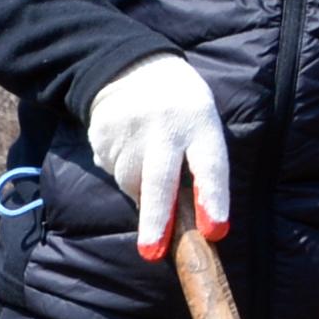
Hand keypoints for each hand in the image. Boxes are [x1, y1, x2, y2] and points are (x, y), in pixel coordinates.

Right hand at [84, 52, 232, 256]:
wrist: (131, 65)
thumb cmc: (181, 106)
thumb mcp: (201, 120)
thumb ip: (199, 162)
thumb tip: (193, 220)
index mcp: (200, 121)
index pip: (210, 165)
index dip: (213, 199)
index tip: (215, 231)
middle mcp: (164, 126)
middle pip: (160, 180)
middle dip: (157, 219)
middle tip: (153, 252)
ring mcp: (129, 130)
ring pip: (131, 182)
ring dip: (141, 189)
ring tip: (148, 160)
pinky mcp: (102, 134)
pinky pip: (112, 169)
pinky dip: (122, 170)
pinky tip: (129, 147)